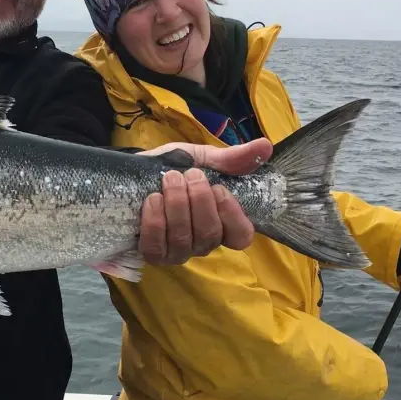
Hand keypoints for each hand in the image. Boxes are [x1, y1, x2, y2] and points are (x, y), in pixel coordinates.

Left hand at [136, 138, 272, 264]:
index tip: (219, 189)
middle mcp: (203, 242)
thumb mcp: (201, 158)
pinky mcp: (153, 253)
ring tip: (169, 180)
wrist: (134, 172)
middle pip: (210, 234)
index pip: (241, 236)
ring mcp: (178, 252)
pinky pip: (157, 246)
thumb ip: (231, 158)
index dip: (233, 215)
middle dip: (199, 200)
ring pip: (184, 239)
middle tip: (189, 175)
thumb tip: (265, 145)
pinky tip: (152, 200)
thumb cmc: (173, 168)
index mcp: (221, 221)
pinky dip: (155, 221)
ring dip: (177, 205)